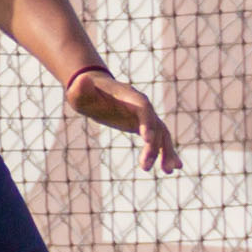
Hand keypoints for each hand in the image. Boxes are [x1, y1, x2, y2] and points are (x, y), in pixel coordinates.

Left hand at [64, 64, 183, 175]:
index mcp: (128, 96)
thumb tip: (83, 80)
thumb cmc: (84, 92)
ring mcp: (145, 116)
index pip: (142, 107)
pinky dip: (167, 153)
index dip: (147, 122)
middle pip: (155, 124)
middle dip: (154, 145)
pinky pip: (160, 140)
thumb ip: (81, 88)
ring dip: (166, 152)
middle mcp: (141, 105)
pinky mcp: (145, 126)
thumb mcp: (78, 91)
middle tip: (146, 166)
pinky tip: (173, 168)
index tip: (146, 140)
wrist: (92, 91)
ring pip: (162, 134)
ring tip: (168, 171)